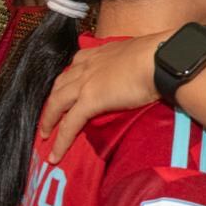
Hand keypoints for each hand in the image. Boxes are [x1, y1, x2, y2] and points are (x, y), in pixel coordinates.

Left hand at [39, 31, 169, 161]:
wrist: (161, 59)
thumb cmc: (159, 54)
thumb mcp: (140, 51)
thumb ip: (135, 60)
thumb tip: (147, 67)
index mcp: (99, 53)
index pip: (76, 66)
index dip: (69, 78)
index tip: (68, 87)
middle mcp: (86, 66)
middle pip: (59, 85)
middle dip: (52, 101)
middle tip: (49, 115)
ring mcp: (85, 84)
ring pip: (56, 104)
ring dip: (48, 121)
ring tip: (45, 136)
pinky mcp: (90, 101)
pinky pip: (70, 124)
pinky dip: (61, 141)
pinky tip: (56, 154)